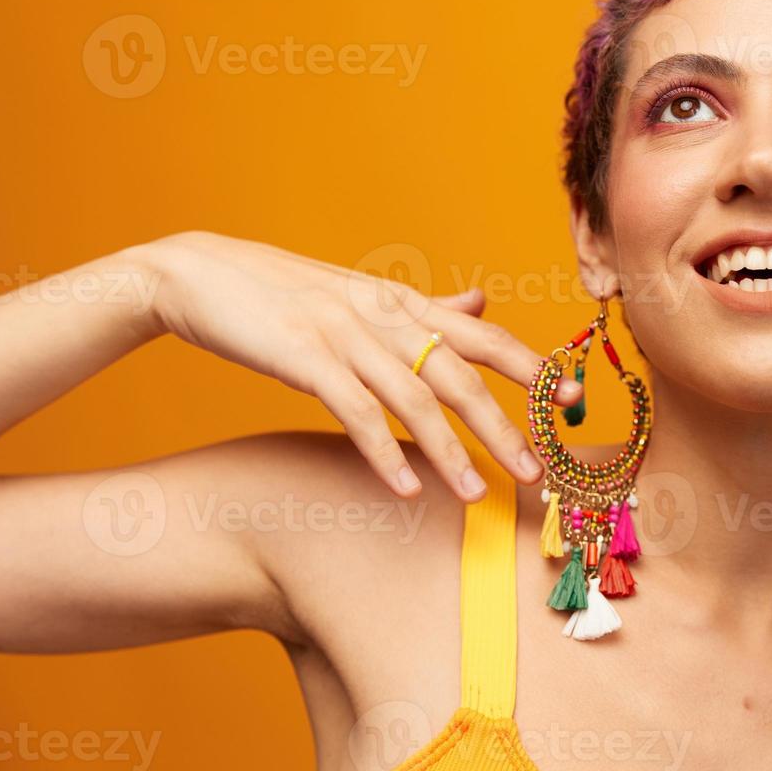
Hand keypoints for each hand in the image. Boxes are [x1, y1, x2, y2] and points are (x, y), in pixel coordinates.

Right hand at [136, 231, 577, 499]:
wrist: (197, 274)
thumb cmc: (284, 292)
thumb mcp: (362, 295)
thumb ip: (425, 308)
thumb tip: (482, 300)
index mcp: (403, 303)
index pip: (483, 336)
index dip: (531, 367)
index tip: (574, 399)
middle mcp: (384, 317)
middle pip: (460, 375)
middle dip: (505, 425)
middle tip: (538, 473)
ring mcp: (344, 335)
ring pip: (414, 398)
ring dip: (449, 450)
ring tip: (478, 496)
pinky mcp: (303, 356)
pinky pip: (354, 411)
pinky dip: (382, 451)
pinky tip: (406, 489)